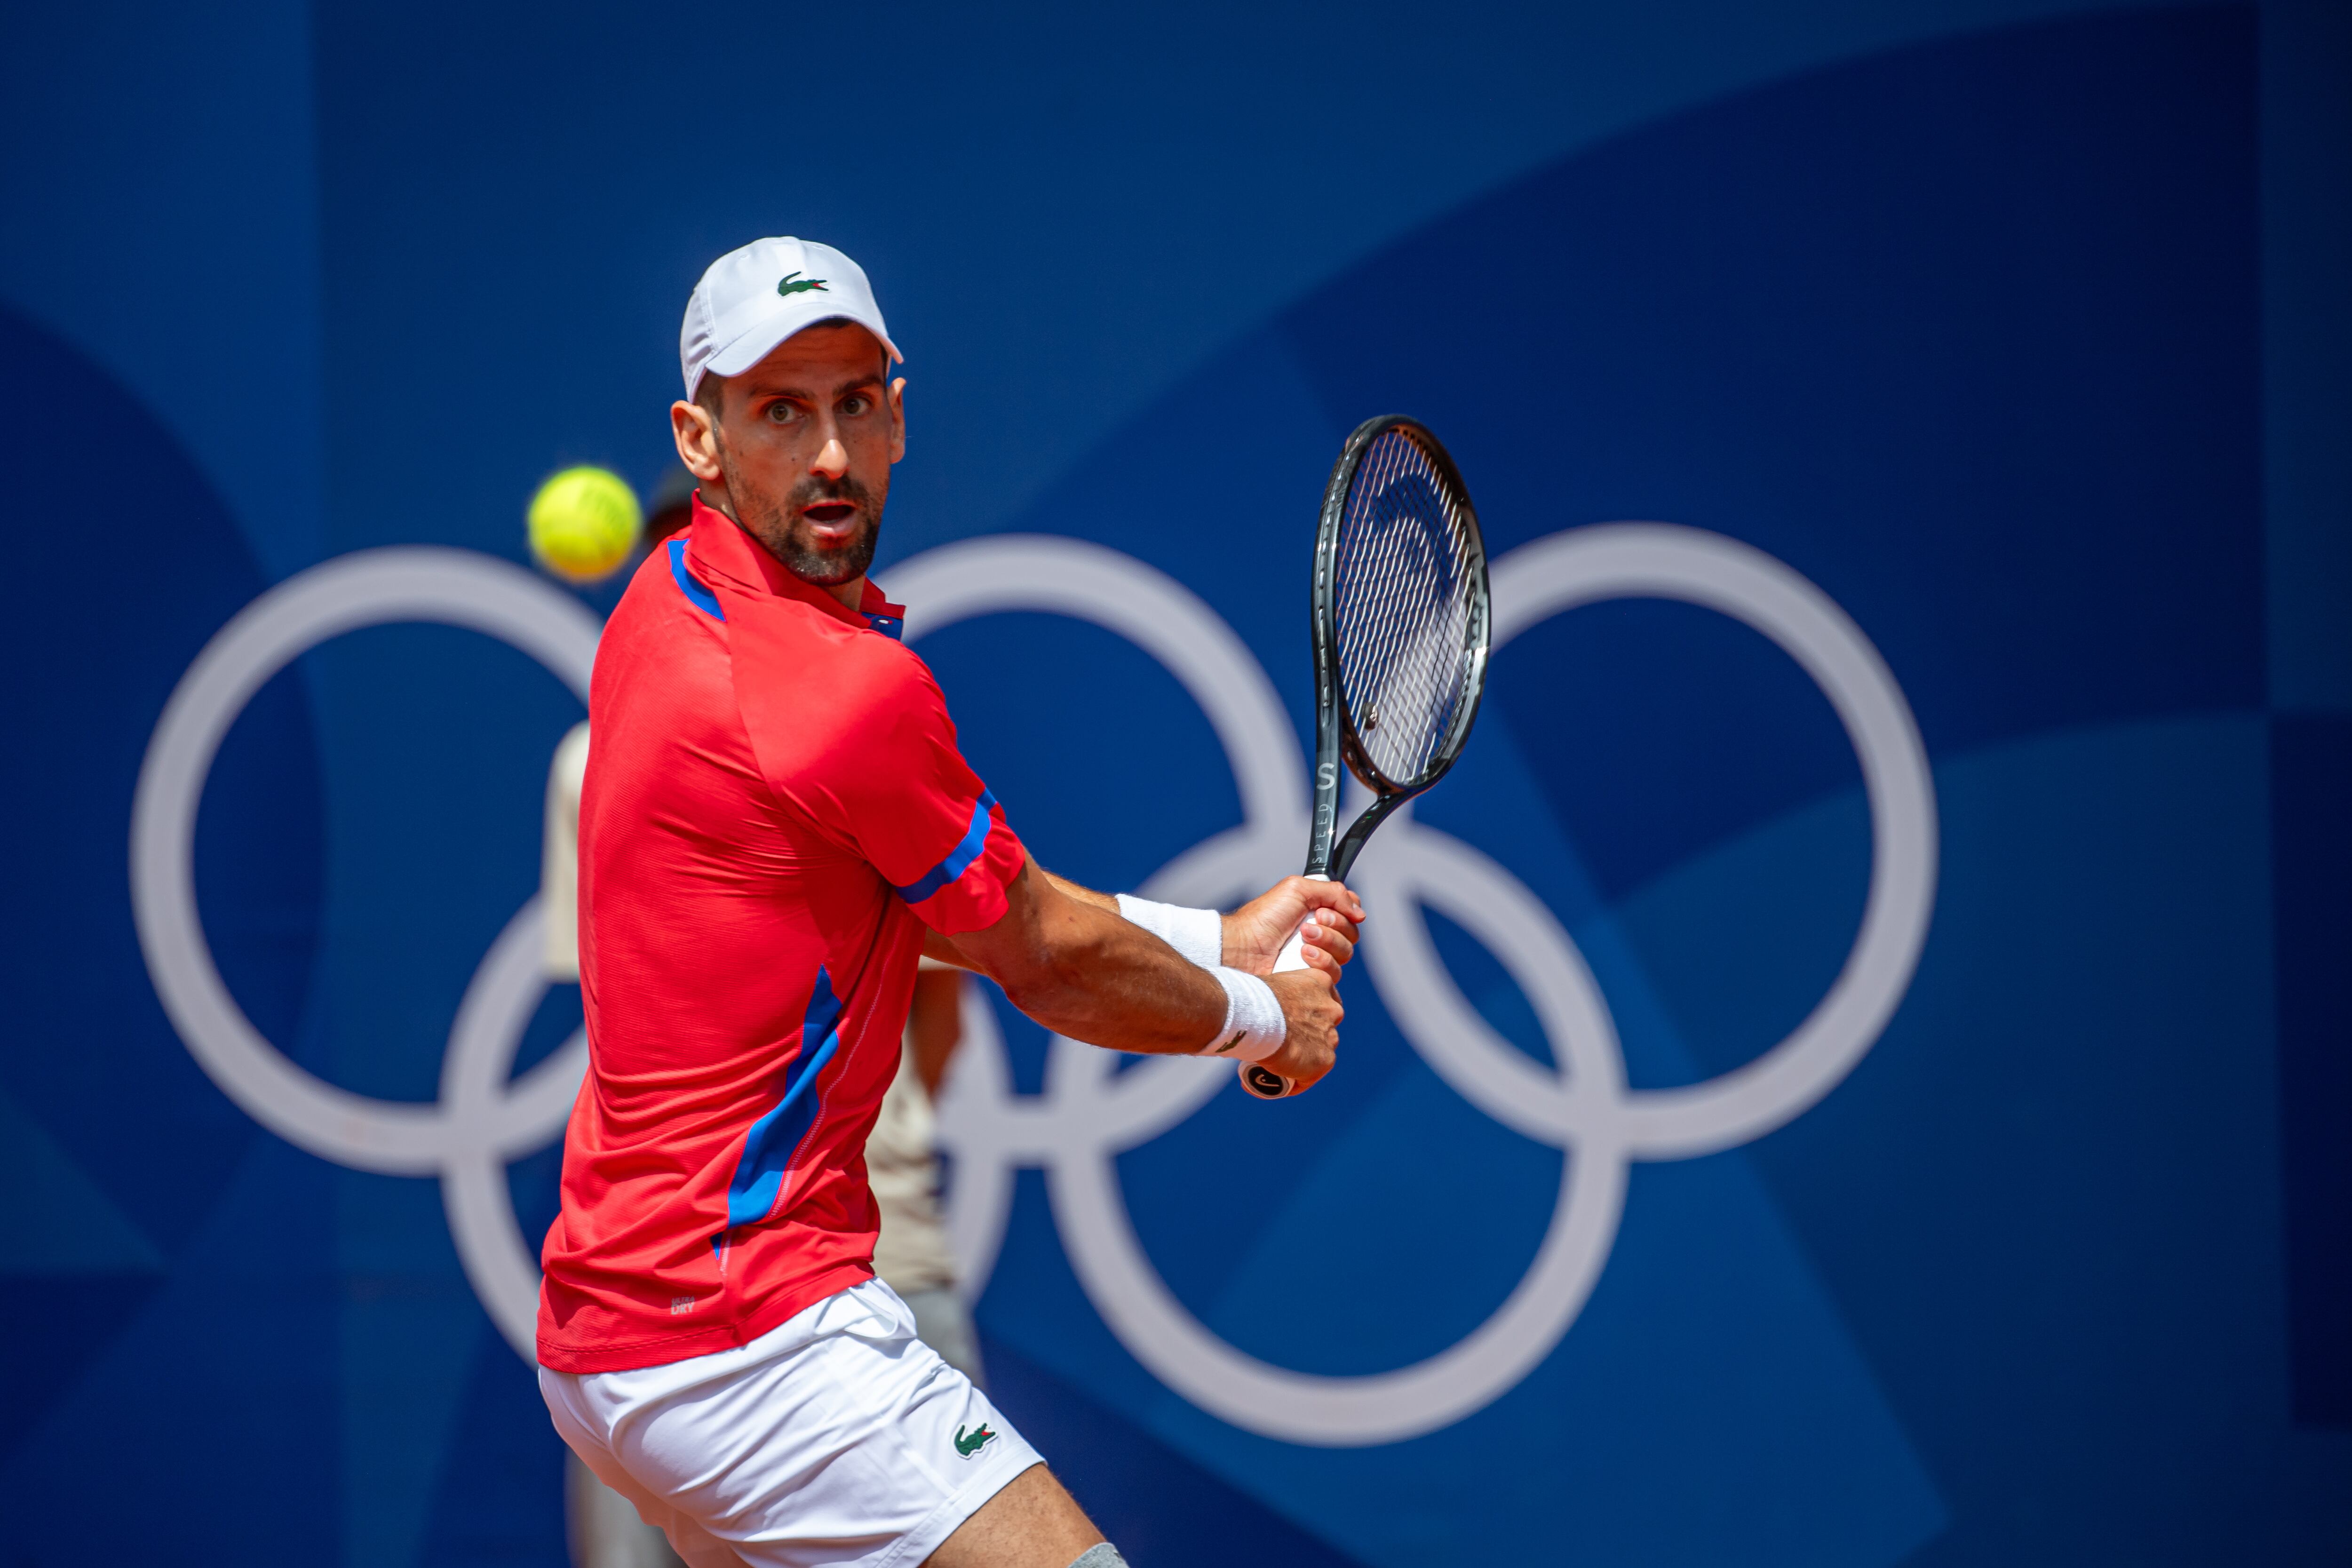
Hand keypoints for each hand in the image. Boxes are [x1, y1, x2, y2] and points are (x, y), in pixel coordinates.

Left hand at [1223, 876, 1365, 975]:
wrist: (1244, 948)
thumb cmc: (1263, 918)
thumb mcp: (1297, 889)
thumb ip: (1333, 892)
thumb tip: (1359, 912)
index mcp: (1318, 911)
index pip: (1350, 911)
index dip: (1347, 910)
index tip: (1329, 909)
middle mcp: (1321, 933)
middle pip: (1352, 932)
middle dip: (1334, 925)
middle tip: (1310, 923)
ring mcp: (1317, 956)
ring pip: (1346, 952)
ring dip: (1327, 942)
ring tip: (1303, 938)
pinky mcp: (1313, 978)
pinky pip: (1334, 973)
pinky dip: (1321, 961)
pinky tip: (1303, 956)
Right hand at [1261, 967, 1342, 1091]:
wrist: (1253, 1016)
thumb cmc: (1250, 999)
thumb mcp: (1272, 984)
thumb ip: (1278, 995)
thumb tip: (1260, 1009)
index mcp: (1321, 982)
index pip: (1320, 1001)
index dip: (1304, 1015)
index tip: (1285, 1025)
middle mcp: (1332, 1008)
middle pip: (1322, 1028)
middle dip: (1304, 1039)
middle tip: (1276, 1048)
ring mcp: (1330, 1036)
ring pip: (1317, 1053)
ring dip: (1298, 1063)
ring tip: (1270, 1070)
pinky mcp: (1325, 1061)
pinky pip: (1308, 1078)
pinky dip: (1290, 1083)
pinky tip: (1270, 1086)